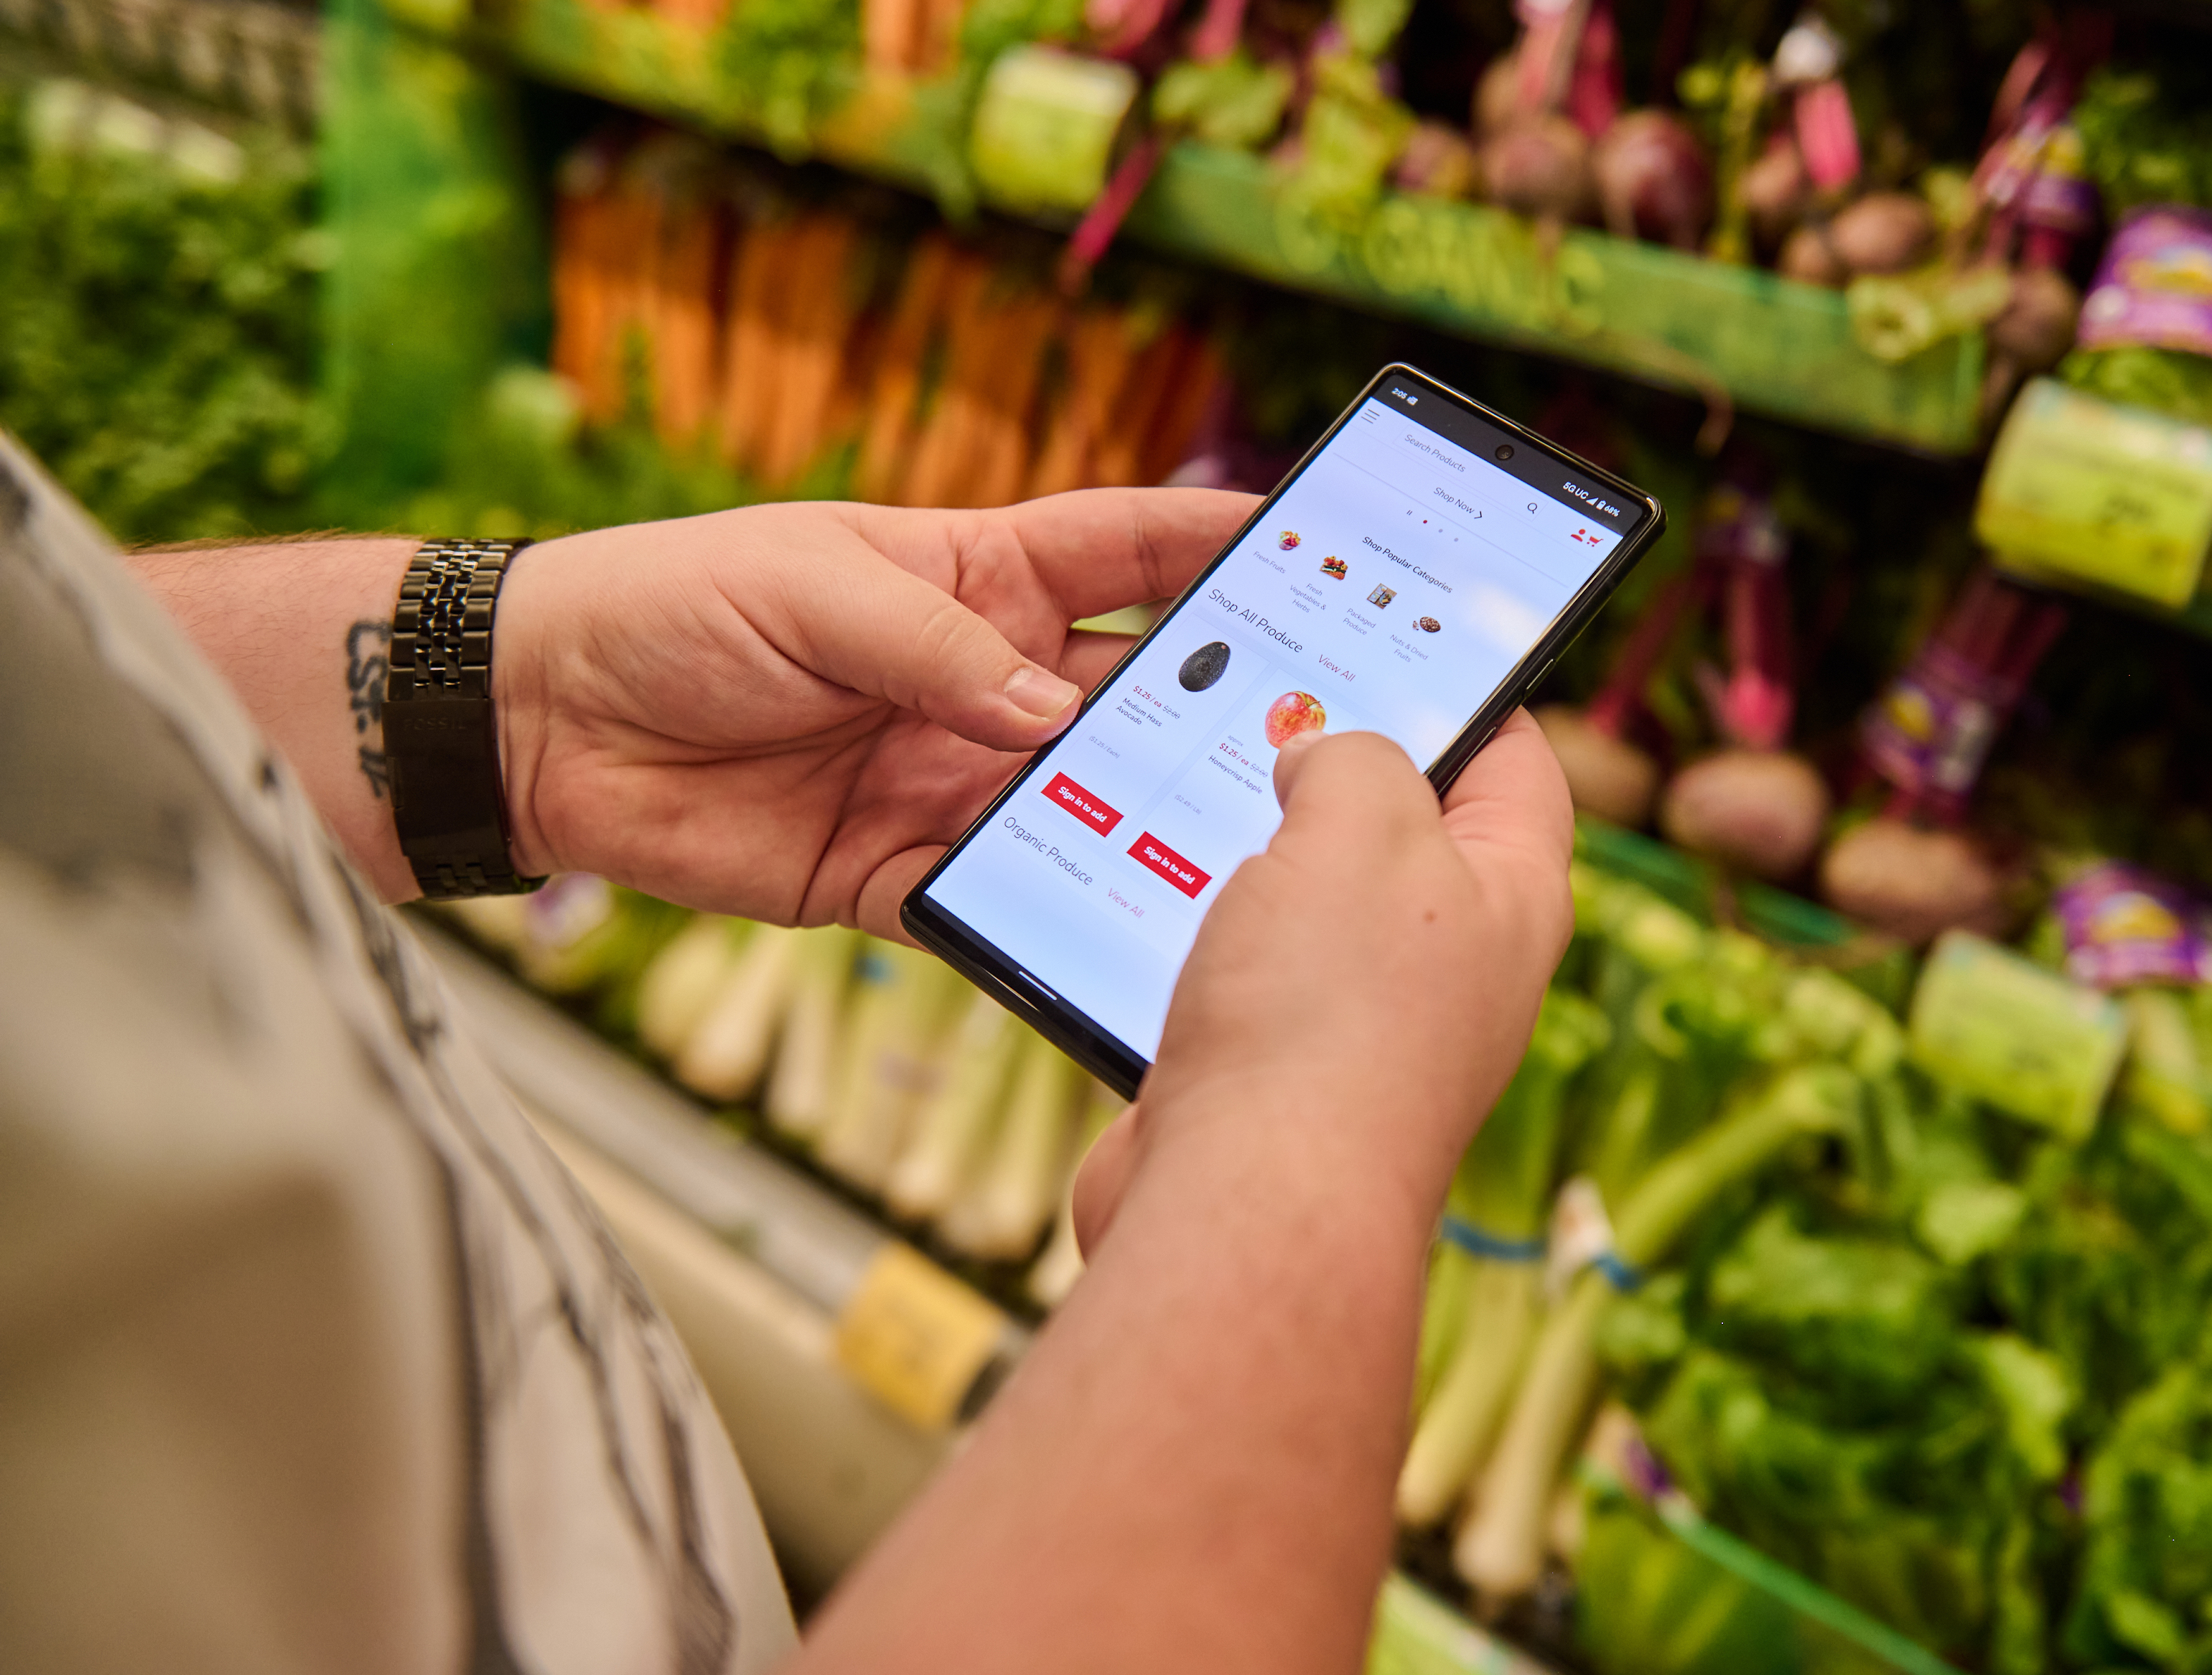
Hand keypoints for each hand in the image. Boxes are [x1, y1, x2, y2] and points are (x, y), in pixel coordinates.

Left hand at [491, 491, 1253, 928]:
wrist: (542, 726)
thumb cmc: (672, 607)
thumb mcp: (812, 588)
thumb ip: (940, 648)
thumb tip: (1059, 714)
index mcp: (981, 577)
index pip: (1133, 551)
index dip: (1228, 544)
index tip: (1330, 549)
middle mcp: (987, 680)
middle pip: (1138, 693)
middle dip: (1223, 707)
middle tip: (1317, 736)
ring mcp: (952, 779)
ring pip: (1086, 806)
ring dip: (1153, 823)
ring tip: (1243, 851)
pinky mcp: (902, 873)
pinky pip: (1000, 897)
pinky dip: (1054, 915)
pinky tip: (1120, 934)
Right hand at [1074, 712, 1575, 1249]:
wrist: (1250, 1210)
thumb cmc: (1327, 1017)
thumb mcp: (1359, 823)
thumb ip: (1354, 756)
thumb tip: (1322, 757)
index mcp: (1511, 899)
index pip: (1517, 762)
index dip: (1470, 688)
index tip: (1409, 640)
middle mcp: (1452, 968)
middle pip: (1405, 832)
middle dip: (1333, 770)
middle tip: (1270, 709)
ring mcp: (1363, 1030)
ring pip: (1308, 906)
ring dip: (1249, 859)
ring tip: (1193, 797)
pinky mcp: (1276, 1080)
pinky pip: (1240, 977)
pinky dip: (1196, 939)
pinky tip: (1146, 906)